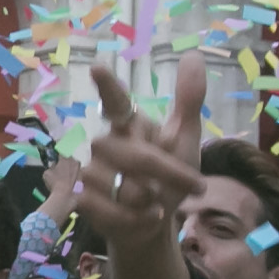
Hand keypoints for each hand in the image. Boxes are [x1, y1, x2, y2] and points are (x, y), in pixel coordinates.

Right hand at [74, 60, 211, 256]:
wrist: (153, 224)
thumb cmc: (167, 179)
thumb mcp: (186, 140)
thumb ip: (188, 102)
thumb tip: (193, 55)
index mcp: (128, 124)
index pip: (115, 101)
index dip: (107, 87)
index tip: (98, 69)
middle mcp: (105, 143)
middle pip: (136, 156)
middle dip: (169, 174)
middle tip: (194, 186)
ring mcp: (91, 171)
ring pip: (125, 187)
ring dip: (151, 199)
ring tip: (156, 202)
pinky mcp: (84, 200)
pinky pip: (113, 211)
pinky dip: (137, 218)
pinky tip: (145, 217)